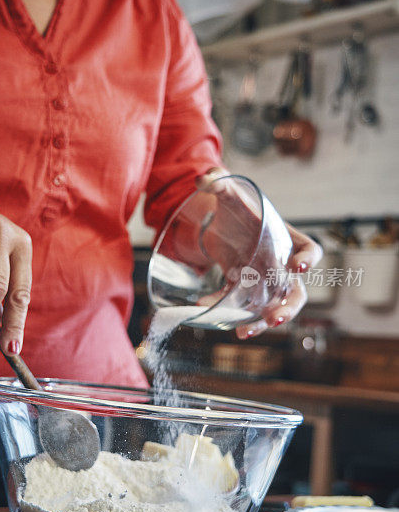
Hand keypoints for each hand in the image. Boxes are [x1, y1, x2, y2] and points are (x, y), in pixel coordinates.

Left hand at [196, 168, 321, 338]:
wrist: (223, 220)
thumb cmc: (237, 204)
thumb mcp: (228, 190)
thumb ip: (217, 181)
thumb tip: (201, 179)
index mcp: (286, 237)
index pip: (310, 249)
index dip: (308, 260)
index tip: (298, 268)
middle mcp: (280, 263)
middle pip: (296, 291)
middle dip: (288, 307)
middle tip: (275, 318)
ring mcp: (264, 280)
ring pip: (273, 306)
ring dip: (262, 321)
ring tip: (245, 332)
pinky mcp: (244, 289)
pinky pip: (243, 307)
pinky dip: (231, 315)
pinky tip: (212, 315)